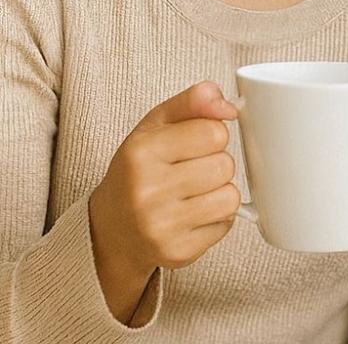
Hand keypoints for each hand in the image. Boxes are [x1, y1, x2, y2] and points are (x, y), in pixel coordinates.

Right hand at [88, 81, 240, 321]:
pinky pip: (226, 223)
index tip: (193, 143)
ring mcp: (161, 227)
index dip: (212, 134)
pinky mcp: (177, 253)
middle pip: (225, 165)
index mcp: (140, 153)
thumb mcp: (156, 124)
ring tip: (193, 192)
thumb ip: (193, 101)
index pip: (214, 131)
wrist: (110, 228)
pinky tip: (191, 214)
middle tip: (190, 170)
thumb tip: (230, 106)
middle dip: (215, 163)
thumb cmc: (140, 168)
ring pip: (230, 196)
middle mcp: (147, 192)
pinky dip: (216, 217)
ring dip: (220, 191)